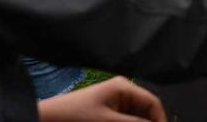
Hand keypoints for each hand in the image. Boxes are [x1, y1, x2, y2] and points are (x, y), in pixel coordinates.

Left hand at [37, 76, 166, 121]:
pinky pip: (124, 119)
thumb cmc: (76, 117)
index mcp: (125, 87)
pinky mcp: (106, 112)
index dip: (160, 120)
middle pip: (145, 111)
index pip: (153, 103)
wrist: (47, 120)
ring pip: (135, 117)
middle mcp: (123, 91)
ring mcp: (114, 102)